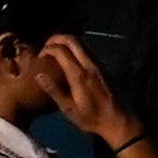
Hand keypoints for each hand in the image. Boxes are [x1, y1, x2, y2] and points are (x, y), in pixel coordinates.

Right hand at [38, 32, 136, 148]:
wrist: (118, 119)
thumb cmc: (91, 117)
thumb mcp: (68, 108)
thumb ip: (54, 90)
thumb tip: (39, 75)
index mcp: (79, 74)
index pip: (61, 50)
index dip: (47, 49)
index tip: (40, 56)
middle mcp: (89, 64)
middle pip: (73, 40)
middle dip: (57, 38)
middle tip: (46, 46)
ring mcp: (99, 64)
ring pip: (82, 42)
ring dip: (67, 41)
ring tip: (55, 50)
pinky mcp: (103, 67)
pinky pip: (88, 49)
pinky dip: (76, 46)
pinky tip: (69, 57)